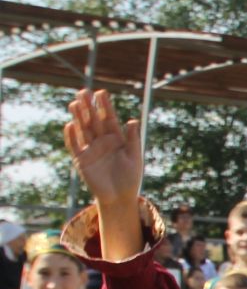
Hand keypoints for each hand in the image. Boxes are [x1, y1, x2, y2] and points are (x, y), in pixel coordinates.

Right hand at [62, 90, 143, 206]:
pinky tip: (70, 125)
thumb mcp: (134, 157)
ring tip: (75, 103)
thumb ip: (132, 139)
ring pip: (83, 129)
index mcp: (116, 138)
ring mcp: (90, 149)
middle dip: (89, 106)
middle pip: (93, 120)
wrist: (120, 197)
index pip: (109, 118)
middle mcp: (101, 141)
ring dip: (78, 117)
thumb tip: (133, 120)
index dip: (104, 105)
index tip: (101, 92)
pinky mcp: (81, 160)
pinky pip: (75, 145)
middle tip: (84, 91)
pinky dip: (72, 136)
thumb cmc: (130, 178)